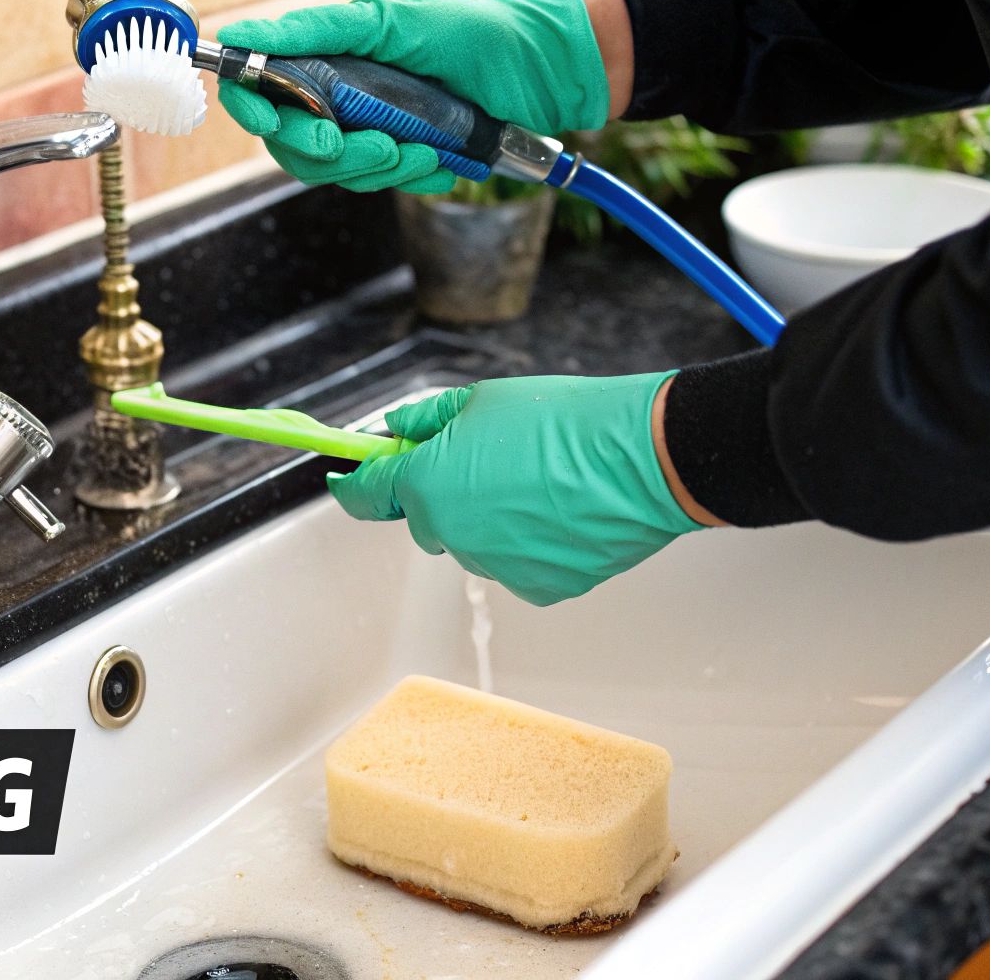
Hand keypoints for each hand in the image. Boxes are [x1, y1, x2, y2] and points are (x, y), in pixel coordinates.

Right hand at [215, 0, 617, 193]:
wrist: (546, 73)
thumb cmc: (476, 32)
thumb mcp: (395, 23)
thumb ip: (322, 31)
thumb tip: (246, 37)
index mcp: (329, 52)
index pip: (261, 86)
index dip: (252, 106)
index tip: (266, 116)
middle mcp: (340, 90)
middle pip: (291, 141)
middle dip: (326, 150)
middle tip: (369, 142)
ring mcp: (370, 125)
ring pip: (335, 171)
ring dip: (375, 167)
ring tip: (420, 148)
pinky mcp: (401, 155)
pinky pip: (380, 183)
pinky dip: (408, 177)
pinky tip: (440, 160)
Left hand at [327, 372, 706, 605]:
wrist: (642, 459)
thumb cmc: (565, 422)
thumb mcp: (483, 400)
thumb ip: (429, 420)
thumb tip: (399, 429)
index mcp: (427, 484)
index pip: (369, 494)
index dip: (355, 484)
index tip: (346, 478)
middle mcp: (450, 534)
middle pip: (427, 519)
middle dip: (443, 492)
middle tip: (486, 458)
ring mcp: (493, 567)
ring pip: (474, 542)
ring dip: (490, 517)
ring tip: (540, 481)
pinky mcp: (536, 588)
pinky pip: (516, 565)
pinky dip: (529, 543)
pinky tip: (562, 510)